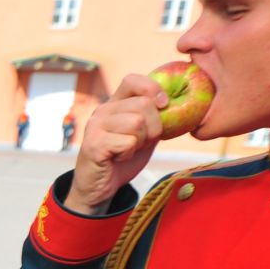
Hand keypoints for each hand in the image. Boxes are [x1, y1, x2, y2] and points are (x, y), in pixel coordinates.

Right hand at [66, 74, 167, 214]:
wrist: (97, 187)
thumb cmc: (121, 159)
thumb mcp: (142, 135)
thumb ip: (153, 119)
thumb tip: (175, 105)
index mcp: (114, 104)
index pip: (133, 80)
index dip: (153, 89)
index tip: (164, 105)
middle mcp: (102, 111)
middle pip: (143, 104)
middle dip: (153, 127)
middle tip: (142, 142)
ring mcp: (96, 127)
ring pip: (137, 122)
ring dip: (141, 141)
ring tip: (129, 149)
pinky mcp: (94, 145)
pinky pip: (127, 142)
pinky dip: (129, 154)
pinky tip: (118, 158)